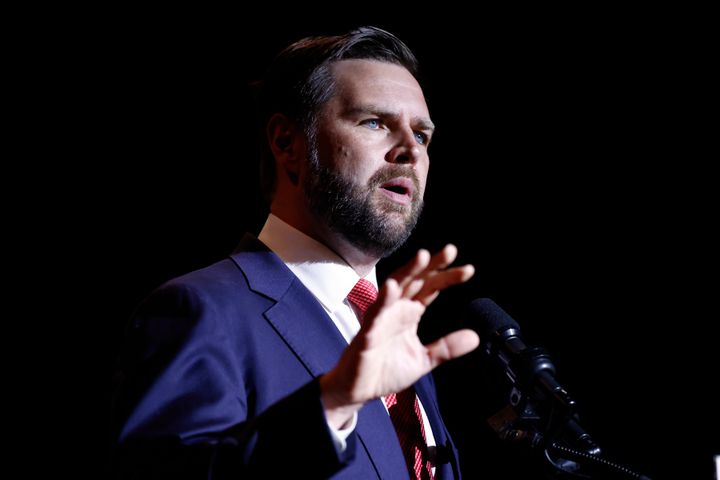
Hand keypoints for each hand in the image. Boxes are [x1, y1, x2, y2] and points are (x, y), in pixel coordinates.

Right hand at [320, 244, 479, 427]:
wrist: (359, 391)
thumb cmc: (386, 371)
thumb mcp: (423, 360)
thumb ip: (446, 348)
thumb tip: (475, 337)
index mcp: (410, 313)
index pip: (431, 288)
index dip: (448, 277)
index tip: (469, 269)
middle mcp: (396, 309)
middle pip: (416, 280)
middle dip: (432, 265)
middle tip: (451, 250)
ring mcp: (381, 317)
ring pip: (395, 288)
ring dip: (408, 271)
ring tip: (422, 256)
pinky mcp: (367, 332)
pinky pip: (375, 312)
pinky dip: (383, 299)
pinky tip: (392, 287)